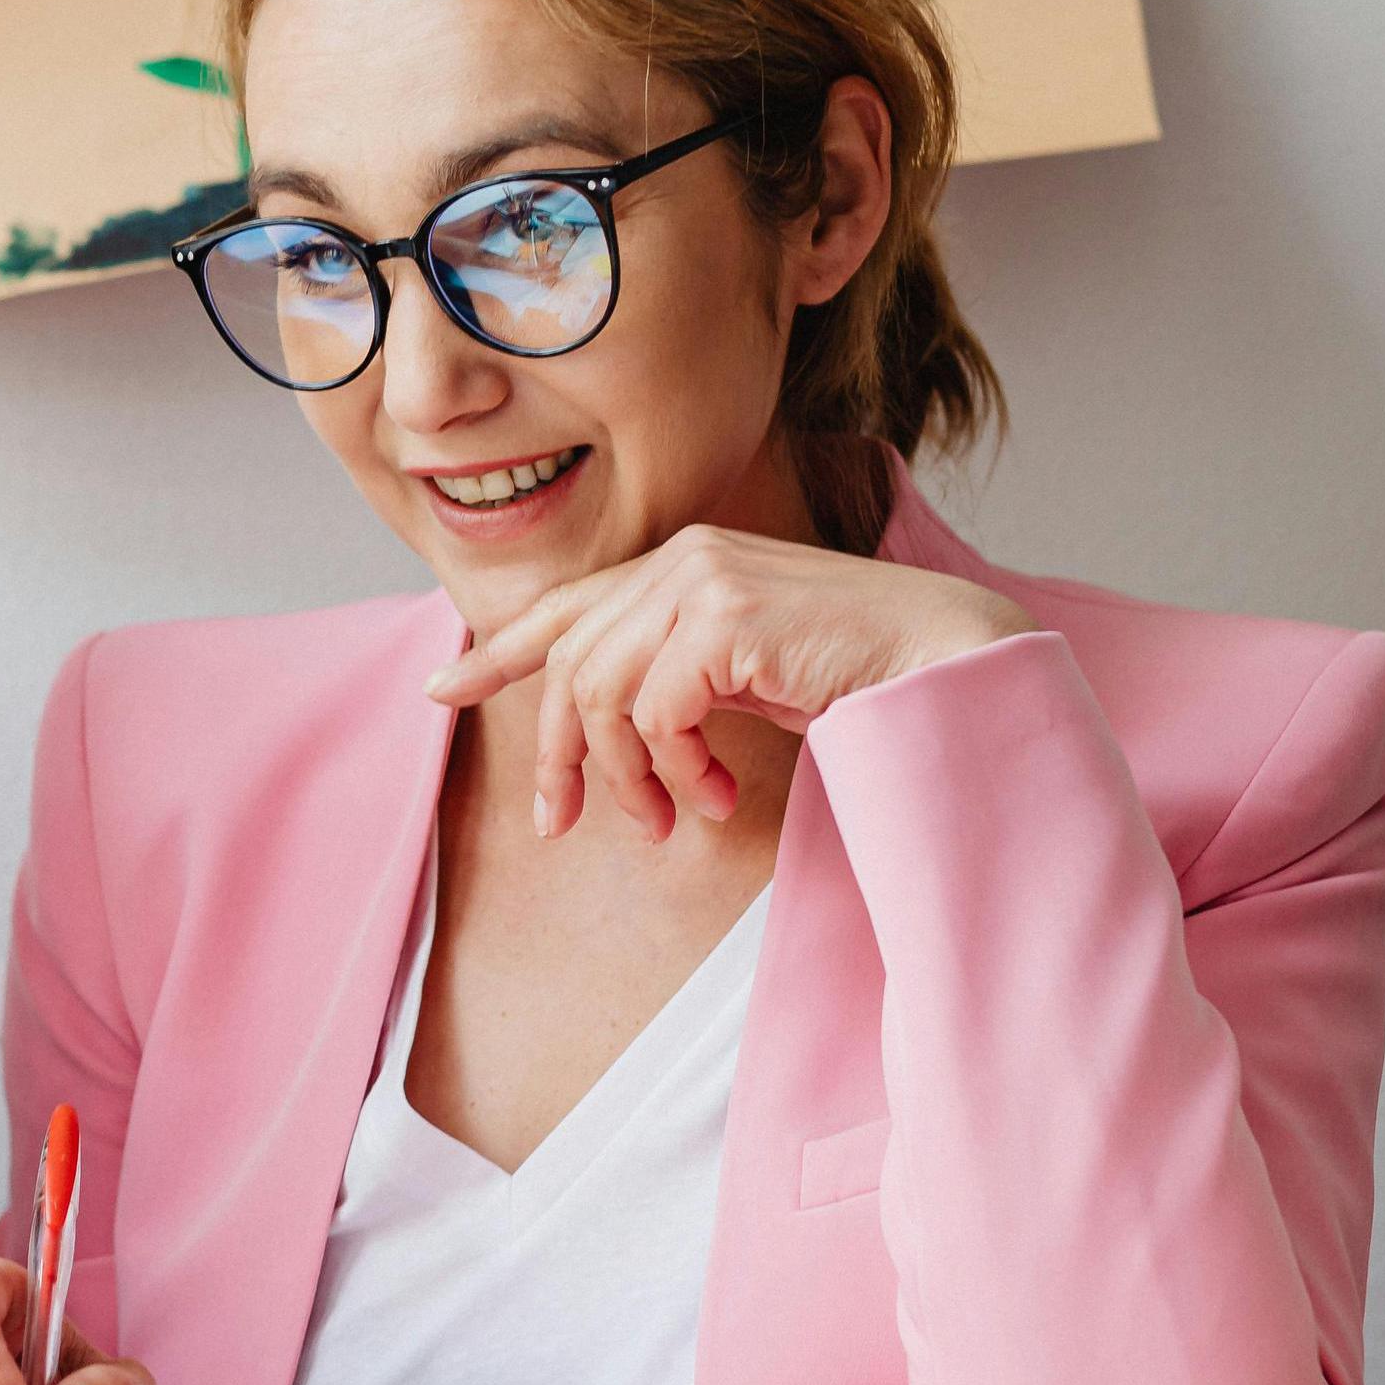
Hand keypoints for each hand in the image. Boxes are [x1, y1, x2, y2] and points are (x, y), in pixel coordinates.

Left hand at [424, 523, 1035, 839]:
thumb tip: (596, 729)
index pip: (564, 607)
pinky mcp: (722, 619)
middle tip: (567, 825)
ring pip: (600, 692)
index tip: (443, 690)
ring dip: (628, 777)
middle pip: (569, 665)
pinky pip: (654, 713)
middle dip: (561, 756)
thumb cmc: (845, 678)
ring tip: (670, 820)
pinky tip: (716, 797)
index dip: (498, 651)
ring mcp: (699, 581)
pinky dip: (675, 770)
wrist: (940, 661)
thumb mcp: (734, 676)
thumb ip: (665, 678)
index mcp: (677, 564)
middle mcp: (679, 559)